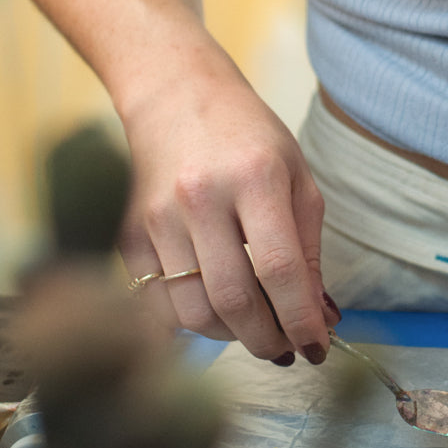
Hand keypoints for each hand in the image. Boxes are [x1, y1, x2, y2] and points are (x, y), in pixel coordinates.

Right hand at [118, 63, 338, 364]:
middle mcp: (200, 198)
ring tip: (256, 329)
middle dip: (268, 341)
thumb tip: (320, 316)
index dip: (301, 320)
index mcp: (255, 178)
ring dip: (232, 337)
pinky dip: (192, 323)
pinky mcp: (127, 234)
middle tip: (288, 351)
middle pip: (234, 300)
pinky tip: (217, 314)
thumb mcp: (297, 179)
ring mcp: (156, 218)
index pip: (280, 270)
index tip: (318, 348)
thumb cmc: (249, 139)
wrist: (176, 97)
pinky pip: (158, 305)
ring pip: (193, 312)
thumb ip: (309, 249)